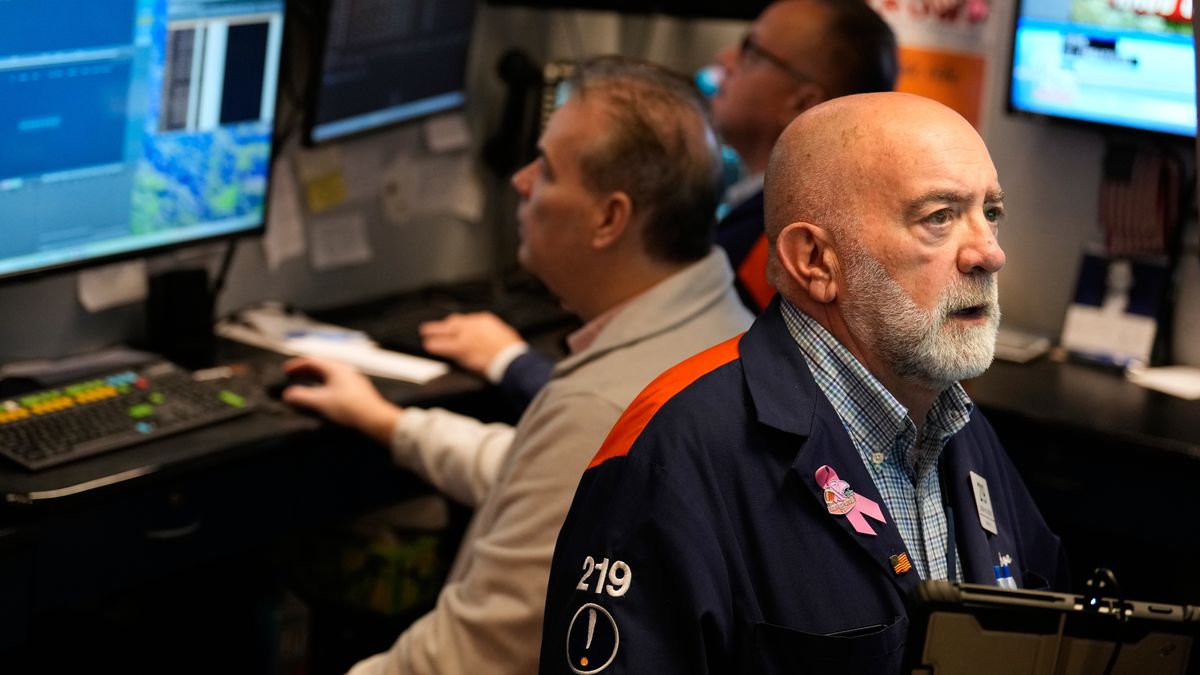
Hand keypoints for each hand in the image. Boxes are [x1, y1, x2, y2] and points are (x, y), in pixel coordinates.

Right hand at [280, 356, 399, 444]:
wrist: (374, 418)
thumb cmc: (350, 407)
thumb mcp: (320, 402)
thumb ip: (302, 397)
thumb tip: (288, 395)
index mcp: (336, 368)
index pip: (312, 361)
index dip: (297, 365)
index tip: (285, 370)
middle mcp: (345, 371)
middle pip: (321, 366)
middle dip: (305, 371)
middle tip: (292, 376)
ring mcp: (352, 380)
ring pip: (329, 375)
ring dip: (314, 379)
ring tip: (304, 385)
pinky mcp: (356, 391)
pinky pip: (336, 383)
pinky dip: (324, 386)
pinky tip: (322, 396)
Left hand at [419, 312, 524, 375]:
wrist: (509, 358)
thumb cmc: (511, 349)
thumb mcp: (504, 334)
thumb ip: (493, 333)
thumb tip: (491, 336)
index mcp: (485, 320)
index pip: (467, 320)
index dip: (458, 324)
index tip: (454, 326)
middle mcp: (473, 325)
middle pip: (453, 322)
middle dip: (444, 324)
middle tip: (434, 326)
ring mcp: (466, 336)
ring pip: (446, 331)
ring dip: (434, 331)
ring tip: (425, 333)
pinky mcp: (461, 348)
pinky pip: (444, 345)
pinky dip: (436, 345)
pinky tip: (429, 345)